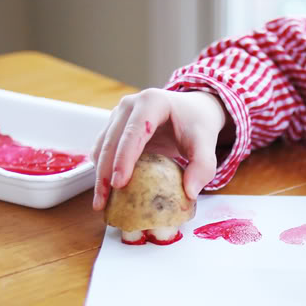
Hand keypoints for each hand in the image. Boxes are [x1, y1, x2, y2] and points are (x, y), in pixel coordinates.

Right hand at [91, 88, 232, 209]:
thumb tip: (190, 193)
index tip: (120, 184)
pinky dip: (102, 170)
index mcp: (153, 102)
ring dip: (99, 175)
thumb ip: (203, 167)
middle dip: (105, 172)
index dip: (124, 158)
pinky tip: (106, 193)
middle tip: (104, 201)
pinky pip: (103, 150)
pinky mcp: (115, 127)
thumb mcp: (206, 143)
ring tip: (101, 203)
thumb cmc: (198, 125)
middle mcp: (131, 105)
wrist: (193, 110)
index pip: (134, 131)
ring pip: (102, 146)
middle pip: (112, 140)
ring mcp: (120, 115)